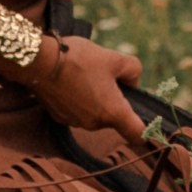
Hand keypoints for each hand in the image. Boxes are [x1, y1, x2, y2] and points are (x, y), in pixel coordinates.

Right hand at [31, 33, 149, 151]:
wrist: (39, 62)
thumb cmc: (80, 59)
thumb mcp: (114, 58)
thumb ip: (133, 70)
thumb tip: (133, 82)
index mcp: (113, 112)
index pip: (137, 134)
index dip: (148, 132)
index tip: (151, 124)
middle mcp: (95, 124)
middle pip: (114, 118)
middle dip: (115, 100)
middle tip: (107, 75)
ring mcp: (76, 122)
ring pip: (95, 113)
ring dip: (96, 98)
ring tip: (86, 74)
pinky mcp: (60, 117)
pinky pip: (78, 110)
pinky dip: (79, 99)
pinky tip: (71, 79)